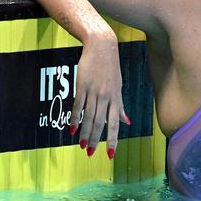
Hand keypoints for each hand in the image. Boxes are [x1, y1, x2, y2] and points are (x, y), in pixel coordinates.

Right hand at [70, 33, 129, 158]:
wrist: (102, 46)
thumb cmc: (110, 67)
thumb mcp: (119, 86)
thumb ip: (120, 106)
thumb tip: (127, 121)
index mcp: (116, 98)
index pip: (115, 124)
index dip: (113, 139)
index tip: (110, 154)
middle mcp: (106, 97)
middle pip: (101, 123)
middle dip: (96, 140)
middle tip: (90, 153)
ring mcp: (94, 91)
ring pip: (89, 117)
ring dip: (85, 133)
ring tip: (82, 145)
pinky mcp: (82, 85)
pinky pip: (78, 105)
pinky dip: (75, 118)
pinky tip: (72, 129)